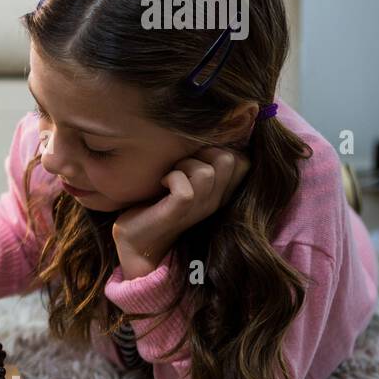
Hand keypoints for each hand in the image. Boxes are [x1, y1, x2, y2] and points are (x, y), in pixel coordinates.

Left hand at [112, 146, 250, 279]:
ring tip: (170, 174)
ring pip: (207, 171)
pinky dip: (171, 177)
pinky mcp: (179, 213)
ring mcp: (200, 208)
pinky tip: (161, 183)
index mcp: (220, 193)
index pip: (243, 161)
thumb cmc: (154, 207)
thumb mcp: (183, 183)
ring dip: (183, 164)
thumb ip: (197, 164)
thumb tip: (202, 134)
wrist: (135, 244)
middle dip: (202, 151)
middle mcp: (215, 201)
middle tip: (181, 163)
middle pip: (229, 159)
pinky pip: (185, 187)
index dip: (220, 148)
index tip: (195, 155)